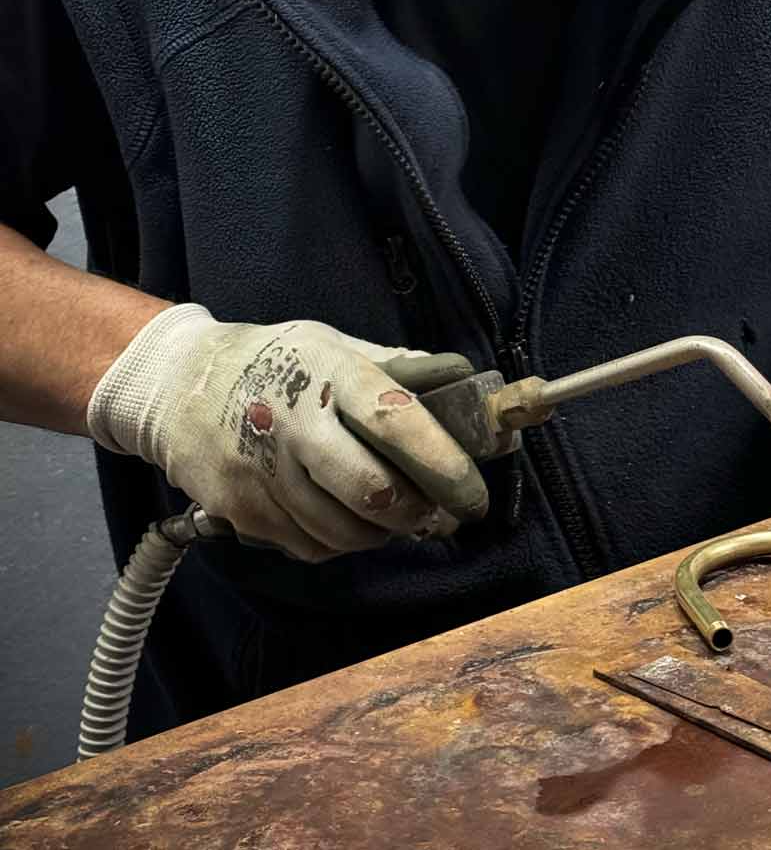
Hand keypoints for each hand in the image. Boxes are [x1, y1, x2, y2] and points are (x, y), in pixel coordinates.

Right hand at [87, 304, 489, 561]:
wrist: (176, 386)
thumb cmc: (275, 361)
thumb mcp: (335, 345)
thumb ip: (396, 371)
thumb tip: (464, 386)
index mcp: (328, 373)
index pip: (394, 420)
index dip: (441, 461)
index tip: (472, 490)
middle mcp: (294, 423)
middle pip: (371, 490)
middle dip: (416, 511)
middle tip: (442, 513)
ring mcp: (262, 473)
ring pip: (344, 531)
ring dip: (383, 533)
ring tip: (398, 515)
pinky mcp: (240, 512)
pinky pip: (310, 546)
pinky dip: (341, 542)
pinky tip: (348, 518)